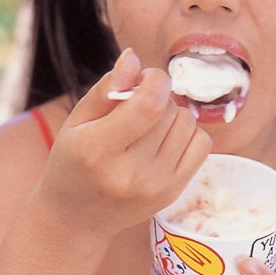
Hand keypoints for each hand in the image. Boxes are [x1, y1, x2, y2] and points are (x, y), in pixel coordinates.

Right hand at [38, 48, 211, 237]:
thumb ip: (106, 88)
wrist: (75, 217)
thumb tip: (134, 57)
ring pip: (187, 123)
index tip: (145, 78)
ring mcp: (155, 186)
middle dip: (158, 97)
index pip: (148, 104)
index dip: (155, 80)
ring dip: (172, 115)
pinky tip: (165, 140)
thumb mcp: (77, 121)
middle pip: (169, 110)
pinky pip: (202, 144)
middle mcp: (129, 172)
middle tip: (137, 108)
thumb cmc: (74, 161)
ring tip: (148, 126)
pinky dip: (187, 133)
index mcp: (97, 149)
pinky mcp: (173, 192)